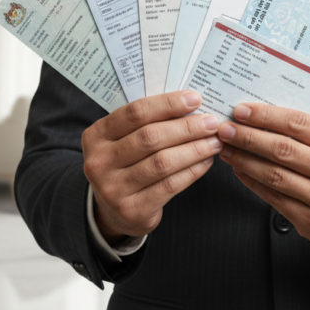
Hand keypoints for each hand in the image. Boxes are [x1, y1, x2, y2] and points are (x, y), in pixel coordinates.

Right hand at [83, 91, 222, 242]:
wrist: (111, 210)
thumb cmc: (124, 164)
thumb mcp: (121, 140)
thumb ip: (145, 122)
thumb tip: (189, 104)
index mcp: (96, 136)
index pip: (135, 113)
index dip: (167, 105)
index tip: (194, 99)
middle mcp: (99, 161)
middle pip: (150, 137)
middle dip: (187, 128)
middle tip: (211, 123)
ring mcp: (113, 188)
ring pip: (163, 162)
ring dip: (194, 149)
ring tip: (214, 142)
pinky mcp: (131, 209)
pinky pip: (170, 185)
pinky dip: (192, 171)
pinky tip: (205, 161)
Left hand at [218, 103, 309, 245]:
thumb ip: (308, 131)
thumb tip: (262, 116)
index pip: (298, 124)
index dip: (265, 116)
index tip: (242, 111)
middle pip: (282, 150)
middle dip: (248, 137)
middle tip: (227, 129)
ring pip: (274, 175)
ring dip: (243, 159)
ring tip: (227, 148)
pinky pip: (272, 196)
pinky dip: (251, 180)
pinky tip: (239, 169)